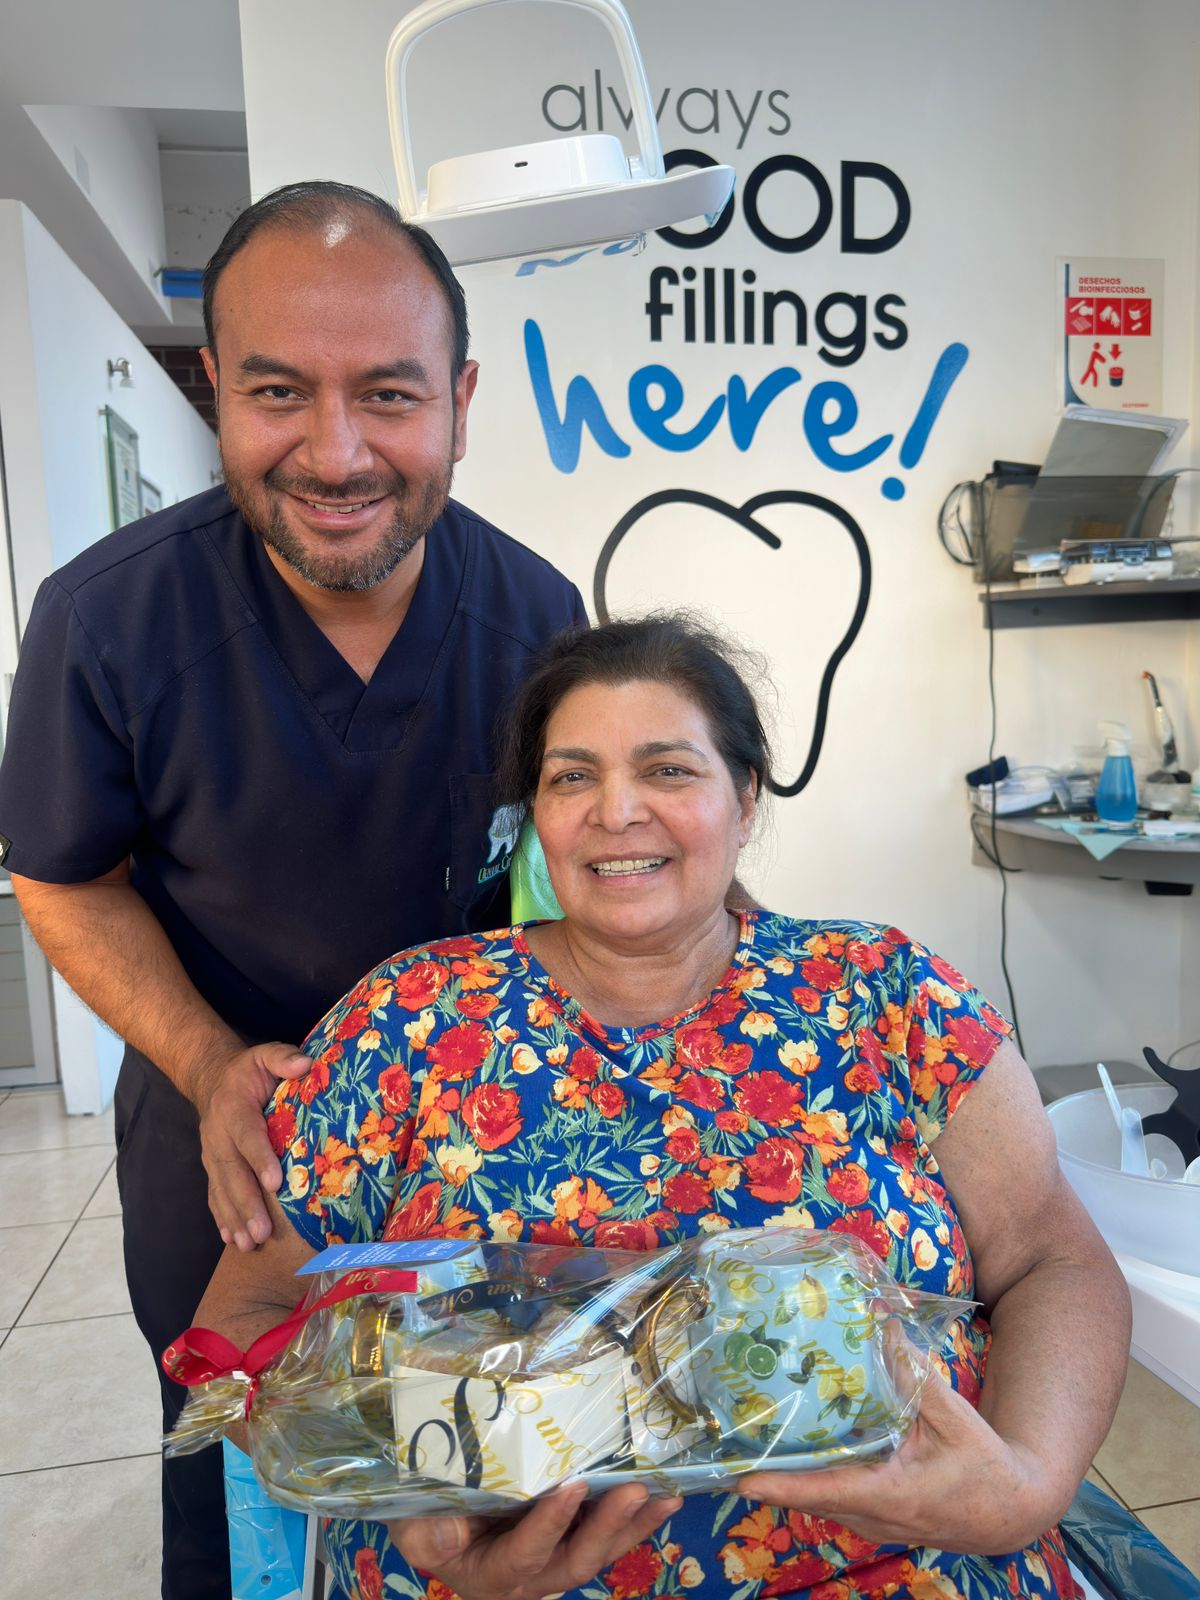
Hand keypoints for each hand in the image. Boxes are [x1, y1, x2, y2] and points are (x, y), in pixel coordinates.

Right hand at [192, 1042, 310, 1251]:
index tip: (275, 1182)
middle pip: (232, 1172)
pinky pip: (214, 1195)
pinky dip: (222, 1218)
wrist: (212, 1079)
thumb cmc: (250, 1071)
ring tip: (250, 1244)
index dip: (260, 1158)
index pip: (247, 1135)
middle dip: (247, 1204)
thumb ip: (283, 1058)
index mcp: (234, 1108)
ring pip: (222, 1189)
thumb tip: (307, 1064)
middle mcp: (218, 1135)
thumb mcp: (265, 1054)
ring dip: (235, 1218)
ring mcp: (211, 1154)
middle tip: (263, 1232)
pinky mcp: (211, 1167)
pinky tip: (232, 1240)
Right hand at [386, 1481, 681, 1599]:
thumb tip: (442, 1530)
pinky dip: (636, 1519)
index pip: (524, 1556)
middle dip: (606, 1527)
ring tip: (664, 1495)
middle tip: (634, 1489)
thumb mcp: (415, 1525)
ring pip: (600, 1552)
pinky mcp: (572, 1540)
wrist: (437, 1519)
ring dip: (634, 1525)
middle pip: (574, 1562)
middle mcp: (530, 1579)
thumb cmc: (426, 1519)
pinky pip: (608, 1536)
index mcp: (489, 1575)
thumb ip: (426, 1533)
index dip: (548, 1525)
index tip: (571, 1488)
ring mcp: (555, 1562)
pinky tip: (664, 1496)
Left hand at [737, 1365, 1064, 1556]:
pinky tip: (792, 1446)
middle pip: (807, 1496)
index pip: (824, 1491)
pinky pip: (831, 1497)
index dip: (780, 1485)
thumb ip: (916, 1373)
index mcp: (891, 1495)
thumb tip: (882, 1320)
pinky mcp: (874, 1515)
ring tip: (744, 1442)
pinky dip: (807, 1476)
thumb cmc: (985, 1466)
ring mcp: (872, 1521)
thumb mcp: (954, 1417)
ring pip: (816, 1499)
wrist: (1012, 1510)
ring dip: (784, 1476)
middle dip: (766, 1474)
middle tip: (723, 1447)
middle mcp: (873, 1516)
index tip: (739, 1478)